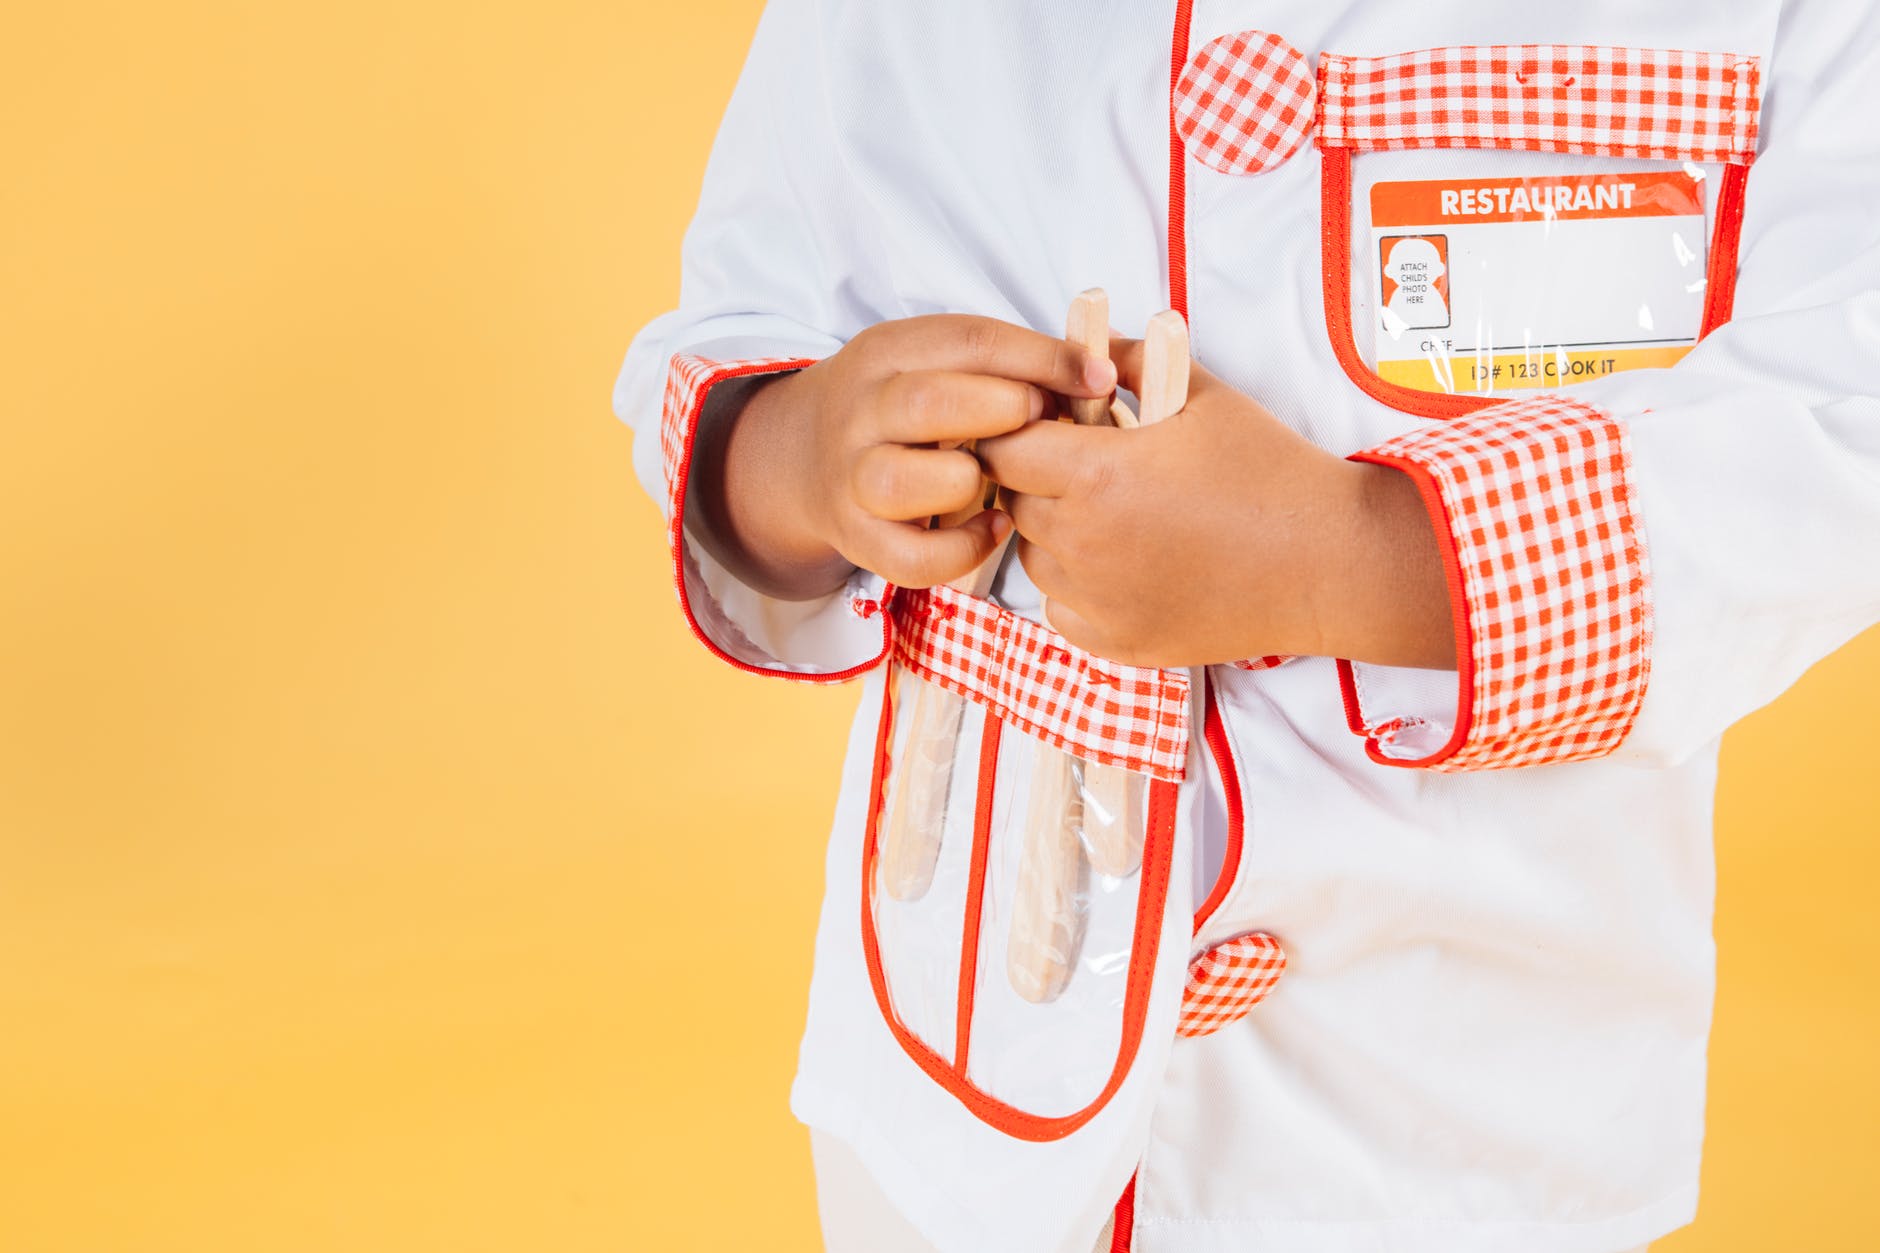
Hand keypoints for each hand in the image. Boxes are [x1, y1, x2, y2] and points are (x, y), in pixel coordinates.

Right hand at [689, 315, 1116, 597]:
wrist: (803, 456)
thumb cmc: (906, 407)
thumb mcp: (939, 361)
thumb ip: (1010, 362)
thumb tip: (1101, 377)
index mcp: (889, 352)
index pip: (971, 342)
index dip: (1043, 360)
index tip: (1096, 379)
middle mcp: (861, 411)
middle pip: (931, 406)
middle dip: (1004, 415)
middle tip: (1041, 427)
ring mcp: (852, 478)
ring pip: (906, 481)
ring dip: (970, 481)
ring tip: (999, 481)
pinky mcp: (856, 537)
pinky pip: (913, 558)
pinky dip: (963, 550)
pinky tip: (994, 526)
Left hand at [975, 339, 1456, 669]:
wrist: (1328, 560)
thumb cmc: (1270, 471)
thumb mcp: (1202, 396)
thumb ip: (1131, 359)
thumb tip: (1085, 344)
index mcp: (1096, 473)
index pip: (1002, 448)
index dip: (1018, 432)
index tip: (1047, 426)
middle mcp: (1084, 542)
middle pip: (1015, 502)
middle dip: (1037, 479)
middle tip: (1086, 466)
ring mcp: (1097, 599)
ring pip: (1033, 556)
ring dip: (1055, 534)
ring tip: (1113, 514)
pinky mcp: (1116, 642)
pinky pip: (1061, 608)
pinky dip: (1079, 587)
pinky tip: (1126, 564)